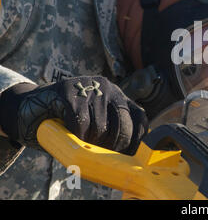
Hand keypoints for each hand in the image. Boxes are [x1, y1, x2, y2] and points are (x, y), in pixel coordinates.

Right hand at [0, 77, 148, 154]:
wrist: (28, 107)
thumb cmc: (65, 121)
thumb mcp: (94, 124)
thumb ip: (111, 133)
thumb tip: (127, 160)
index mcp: (118, 97)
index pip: (139, 118)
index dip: (136, 141)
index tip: (127, 157)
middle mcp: (109, 88)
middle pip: (123, 124)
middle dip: (112, 146)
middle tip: (99, 154)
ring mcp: (89, 87)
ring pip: (100, 127)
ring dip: (90, 142)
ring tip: (81, 142)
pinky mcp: (69, 90)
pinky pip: (80, 122)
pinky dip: (75, 136)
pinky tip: (70, 135)